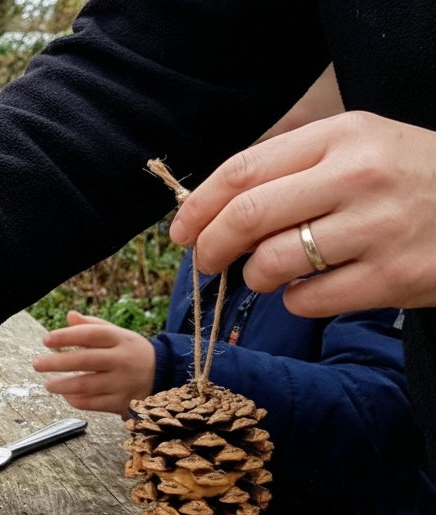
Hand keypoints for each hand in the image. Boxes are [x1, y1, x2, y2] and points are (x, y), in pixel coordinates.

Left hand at [32, 311, 154, 415]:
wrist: (165, 375)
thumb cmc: (132, 351)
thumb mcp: (118, 334)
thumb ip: (93, 326)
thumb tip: (69, 315)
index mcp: (121, 339)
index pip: (90, 334)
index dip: (66, 336)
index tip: (46, 340)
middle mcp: (122, 360)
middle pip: (84, 360)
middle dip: (56, 363)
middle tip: (36, 364)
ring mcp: (123, 383)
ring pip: (86, 385)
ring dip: (62, 385)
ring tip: (48, 384)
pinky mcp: (123, 402)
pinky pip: (93, 403)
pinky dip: (76, 400)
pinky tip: (66, 396)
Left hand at [170, 111, 435, 316]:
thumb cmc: (409, 178)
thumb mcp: (359, 146)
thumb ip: (292, 166)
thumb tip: (210, 206)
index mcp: (342, 136)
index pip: (243, 171)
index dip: (198, 206)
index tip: (181, 229)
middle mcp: (358, 176)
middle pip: (246, 216)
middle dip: (210, 246)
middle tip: (205, 261)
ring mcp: (378, 228)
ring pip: (272, 262)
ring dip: (254, 276)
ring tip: (267, 273)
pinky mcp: (393, 277)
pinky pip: (308, 300)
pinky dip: (295, 300)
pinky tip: (311, 288)